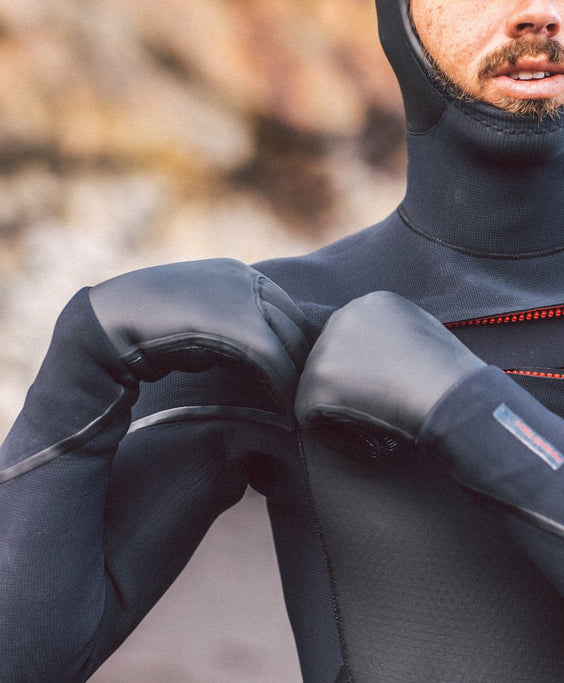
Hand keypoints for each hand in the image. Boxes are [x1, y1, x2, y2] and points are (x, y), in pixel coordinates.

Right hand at [88, 258, 310, 408]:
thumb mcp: (200, 316)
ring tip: (302, 405)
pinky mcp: (239, 326)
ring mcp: (243, 299)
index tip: (301, 374)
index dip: (295, 343)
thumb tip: (259, 351)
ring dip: (297, 377)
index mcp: (239, 273)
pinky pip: (273, 360)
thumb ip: (231, 323)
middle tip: (310, 394)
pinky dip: (281, 387)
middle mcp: (246, 279)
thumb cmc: (152, 327)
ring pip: (288, 342)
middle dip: (303, 361)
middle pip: (293, 324)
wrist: (109, 325)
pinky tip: (285, 410)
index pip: (285, 309)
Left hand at [295, 291, 484, 440]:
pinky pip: (310, 416)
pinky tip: (367, 444)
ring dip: (341, 408)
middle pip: (330, 357)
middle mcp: (343, 317)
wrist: (449, 395)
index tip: (384, 389)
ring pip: (318, 385)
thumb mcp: (428, 334)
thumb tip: (384, 357)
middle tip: (376, 410)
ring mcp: (326, 350)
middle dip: (348, 385)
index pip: (353, 337)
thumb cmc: (451, 374)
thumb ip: (397, 335)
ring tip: (374, 427)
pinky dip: (335, 435)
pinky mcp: (316, 384)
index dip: (366, 368)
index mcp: (372, 304)